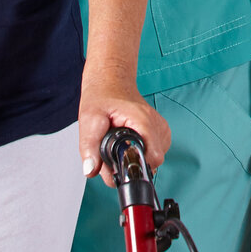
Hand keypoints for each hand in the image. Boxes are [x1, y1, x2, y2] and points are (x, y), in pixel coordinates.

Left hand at [78, 69, 170, 184]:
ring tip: (120, 144)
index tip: (118, 166)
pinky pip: (155, 152)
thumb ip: (89, 147)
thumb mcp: (89, 120)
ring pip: (153, 159)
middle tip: (112, 152)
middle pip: (151, 162)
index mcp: (144, 122)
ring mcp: (161, 128)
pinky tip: (129, 142)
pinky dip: (141, 152)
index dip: (133, 168)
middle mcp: (157, 125)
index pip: (152, 159)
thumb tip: (91, 170)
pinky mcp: (160, 131)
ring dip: (135, 158)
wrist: (110, 82)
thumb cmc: (102, 97)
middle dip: (130, 164)